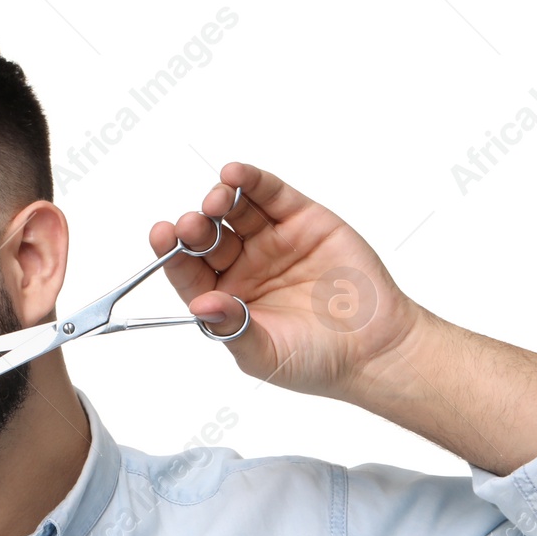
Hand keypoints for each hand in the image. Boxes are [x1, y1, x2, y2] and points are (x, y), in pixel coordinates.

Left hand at [150, 161, 423, 402]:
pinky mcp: (301, 220)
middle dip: (195, 228)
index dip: (172, 255)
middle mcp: (244, 268)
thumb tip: (200, 306)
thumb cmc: (316, 361)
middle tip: (191, 224)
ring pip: (235, 212)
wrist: (374, 349)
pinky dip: (252, 181)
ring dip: (220, 199)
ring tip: (217, 199)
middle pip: (207, 239)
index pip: (189, 273)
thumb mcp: (265, 354)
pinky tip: (235, 175)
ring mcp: (271, 241)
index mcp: (225, 300)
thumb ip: (232, 328)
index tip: (162, 235)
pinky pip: (270, 195)